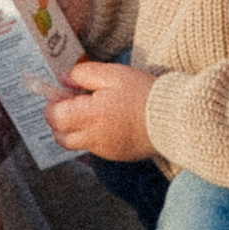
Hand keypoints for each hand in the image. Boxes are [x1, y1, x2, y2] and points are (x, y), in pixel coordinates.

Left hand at [45, 60, 159, 164]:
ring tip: (92, 112)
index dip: (53, 106)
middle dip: (60, 121)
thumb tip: (63, 80)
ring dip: (75, 130)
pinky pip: (94, 149)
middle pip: (60, 136)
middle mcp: (94, 137)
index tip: (63, 94)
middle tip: (73, 104)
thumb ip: (83, 75)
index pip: (55, 117)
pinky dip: (92, 137)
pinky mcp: (117, 156)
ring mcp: (105, 150)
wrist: (175, 117)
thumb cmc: (144, 93)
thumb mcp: (113, 74)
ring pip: (75, 144)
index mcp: (91, 115)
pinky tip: (108, 122)